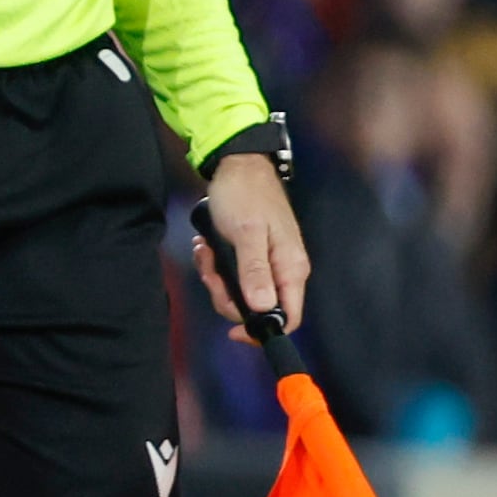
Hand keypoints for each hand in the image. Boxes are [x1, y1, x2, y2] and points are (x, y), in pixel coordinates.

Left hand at [196, 149, 309, 340]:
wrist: (239, 165)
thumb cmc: (246, 195)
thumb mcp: (246, 233)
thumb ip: (254, 272)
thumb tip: (262, 309)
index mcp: (290, 268)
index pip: (288, 318)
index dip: (263, 331)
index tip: (233, 330)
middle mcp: (283, 271)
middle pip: (257, 310)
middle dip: (226, 296)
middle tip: (210, 269)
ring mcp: (267, 264)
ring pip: (241, 294)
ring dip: (217, 278)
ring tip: (205, 251)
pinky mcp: (252, 257)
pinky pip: (234, 277)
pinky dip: (216, 266)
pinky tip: (207, 247)